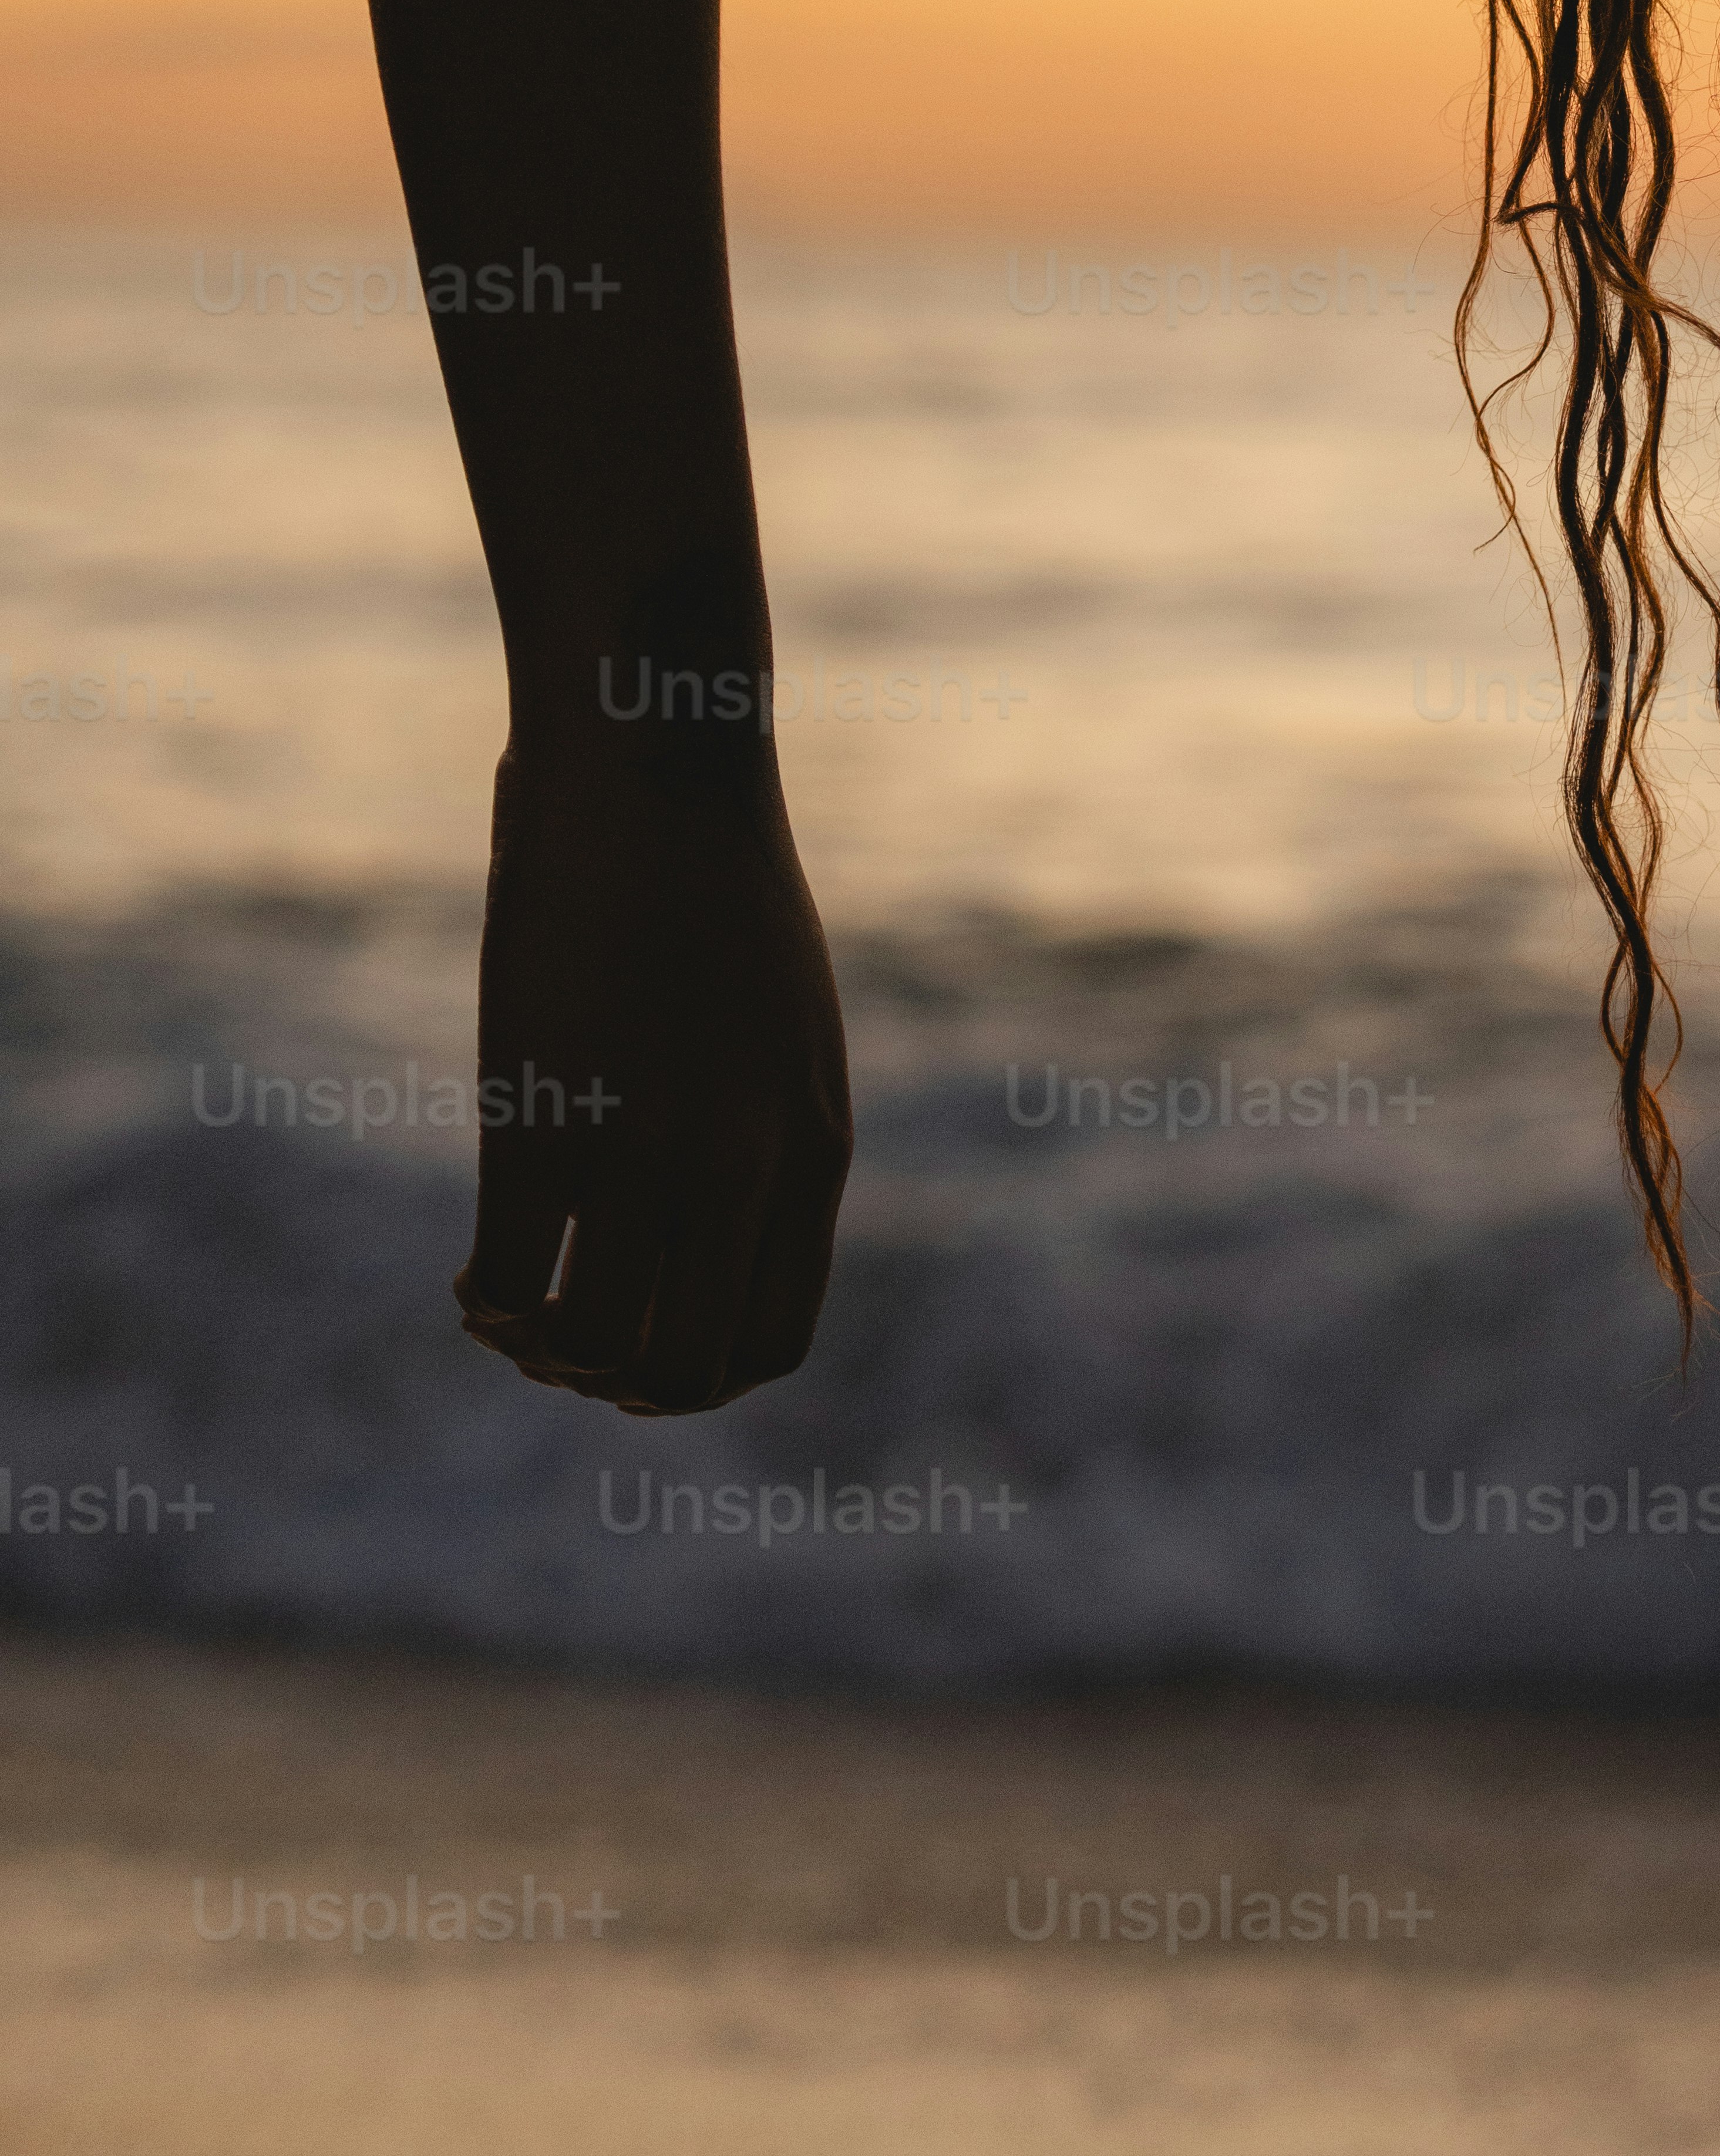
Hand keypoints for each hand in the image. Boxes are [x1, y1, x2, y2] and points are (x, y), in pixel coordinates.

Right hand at [456, 727, 851, 1411]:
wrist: (659, 775)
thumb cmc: (716, 885)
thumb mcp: (782, 1028)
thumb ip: (766, 1135)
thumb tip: (707, 1242)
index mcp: (809, 1146)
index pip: (769, 1339)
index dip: (699, 1374)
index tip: (644, 1350)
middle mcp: (739, 1171)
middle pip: (679, 1370)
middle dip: (615, 1380)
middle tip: (567, 1342)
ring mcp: (640, 1155)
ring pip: (587, 1344)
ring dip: (541, 1349)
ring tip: (512, 1309)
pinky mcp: (543, 1123)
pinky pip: (509, 1278)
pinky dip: (486, 1302)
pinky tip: (474, 1279)